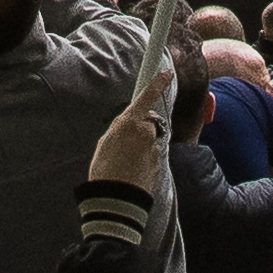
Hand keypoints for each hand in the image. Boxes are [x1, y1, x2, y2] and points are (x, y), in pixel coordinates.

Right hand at [89, 36, 198, 198]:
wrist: (116, 199)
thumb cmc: (104, 170)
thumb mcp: (105, 143)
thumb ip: (120, 130)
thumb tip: (128, 126)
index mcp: (128, 123)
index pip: (146, 97)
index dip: (158, 83)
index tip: (167, 73)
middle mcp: (145, 132)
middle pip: (149, 122)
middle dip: (142, 128)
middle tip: (125, 144)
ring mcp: (154, 148)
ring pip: (150, 140)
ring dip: (142, 147)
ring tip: (127, 162)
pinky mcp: (159, 163)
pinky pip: (152, 156)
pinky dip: (145, 160)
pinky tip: (133, 171)